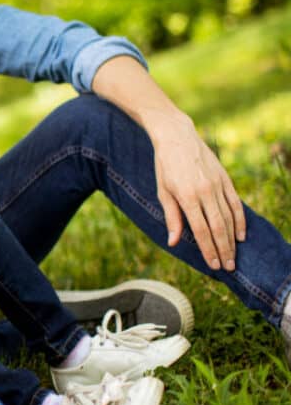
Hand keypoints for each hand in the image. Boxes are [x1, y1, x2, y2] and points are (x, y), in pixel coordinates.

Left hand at [151, 116, 245, 271]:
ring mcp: (217, 184)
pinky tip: (241, 235)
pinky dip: (240, 220)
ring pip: (229, 218)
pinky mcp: (225, 179)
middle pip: (218, 227)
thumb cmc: (165, 166)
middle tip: (227, 267)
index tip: (213, 265)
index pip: (201, 230)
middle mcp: (205, 191)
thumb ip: (171, 217)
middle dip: (223, 250)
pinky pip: (236, 203)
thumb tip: (174, 242)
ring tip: (233, 256)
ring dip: (232, 240)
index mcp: (187, 196)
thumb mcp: (163, 191)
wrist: (177, 137)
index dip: (208, 249)